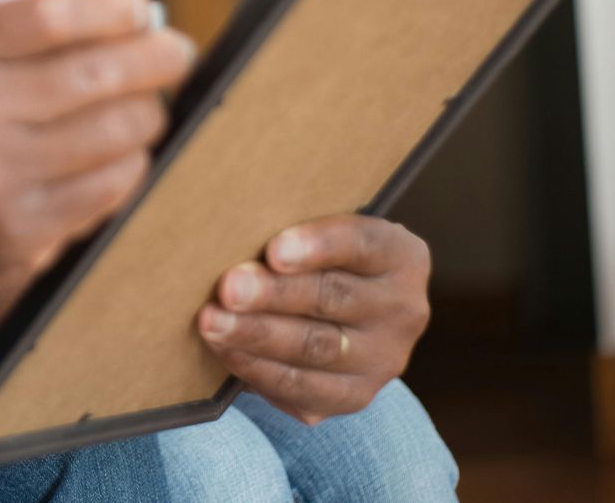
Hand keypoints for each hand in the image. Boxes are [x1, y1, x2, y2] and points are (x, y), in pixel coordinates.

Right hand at [0, 0, 195, 325]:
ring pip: (117, 133)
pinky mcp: (17, 238)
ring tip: (145, 108)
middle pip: (98, 72)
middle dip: (157, 56)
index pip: (50, 14)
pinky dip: (130, 167)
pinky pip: (109, 191)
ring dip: (148, 114)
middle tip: (176, 52)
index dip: (113, 7)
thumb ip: (6, 35)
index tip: (140, 7)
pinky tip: (120, 157)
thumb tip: (116, 2)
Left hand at [196, 214, 431, 423]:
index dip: (317, 246)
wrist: (346, 315)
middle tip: (227, 288)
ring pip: (316, 348)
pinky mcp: (356, 395)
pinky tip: (227, 352)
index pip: (362, 245)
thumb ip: (290, 226)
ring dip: (258, 335)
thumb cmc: (317, 256)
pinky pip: (305, 388)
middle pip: (333, 298)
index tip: (274, 250)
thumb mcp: (320, 231)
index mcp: (401, 256)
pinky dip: (260, 371)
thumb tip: (224, 218)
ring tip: (212, 322)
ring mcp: (384, 359)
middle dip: (273, 294)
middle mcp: (402, 309)